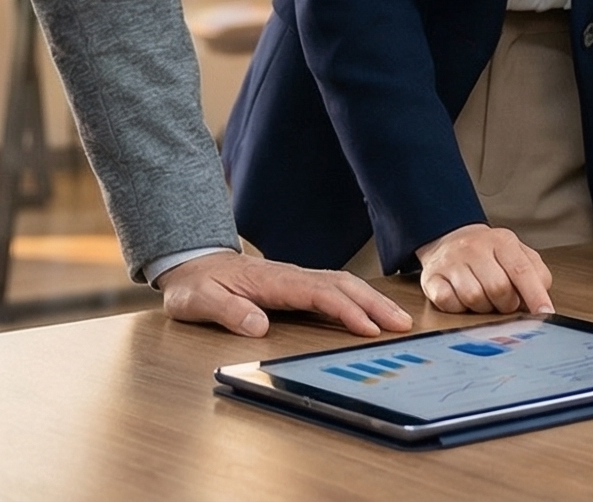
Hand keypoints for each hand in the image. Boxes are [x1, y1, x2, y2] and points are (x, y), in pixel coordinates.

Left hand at [155, 251, 415, 337]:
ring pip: (341, 284)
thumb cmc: (195, 284)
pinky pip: (333, 289)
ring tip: (397, 320)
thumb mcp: (198, 300)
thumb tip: (259, 326)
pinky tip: (370, 312)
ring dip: (371, 301)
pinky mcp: (295, 285)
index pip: (317, 293)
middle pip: (340, 285)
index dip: (344, 310)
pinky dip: (357, 298)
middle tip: (401, 325)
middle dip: (373, 304)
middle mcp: (289, 276)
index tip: (367, 328)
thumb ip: (227, 311)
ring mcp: (294, 279)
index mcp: (271, 280)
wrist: (191, 264)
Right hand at [412, 224, 554, 315]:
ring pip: (474, 298)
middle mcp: (474, 248)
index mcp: (501, 241)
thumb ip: (536, 274)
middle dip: (506, 304)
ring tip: (484, 298)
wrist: (450, 240)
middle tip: (505, 302)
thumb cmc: (488, 254)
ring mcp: (451, 262)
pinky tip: (462, 299)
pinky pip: (449, 303)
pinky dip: (459, 308)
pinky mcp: (431, 278)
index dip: (535, 295)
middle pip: (499, 288)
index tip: (544, 313)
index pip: (521, 270)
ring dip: (483, 307)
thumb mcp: (518, 255)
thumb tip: (542, 299)